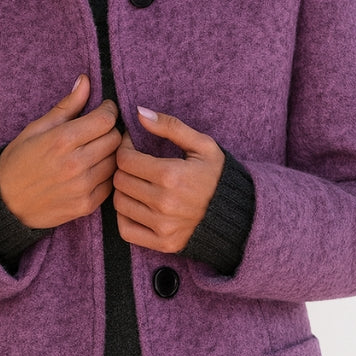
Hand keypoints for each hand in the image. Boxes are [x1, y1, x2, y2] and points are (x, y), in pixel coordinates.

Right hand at [0, 75, 120, 228]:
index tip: (103, 110)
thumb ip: (66, 106)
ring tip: (95, 151)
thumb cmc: (18, 161)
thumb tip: (86, 81)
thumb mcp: (36, 129)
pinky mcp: (86, 205)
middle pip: (115, 139)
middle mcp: (75, 164)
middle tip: (99, 131)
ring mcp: (83, 187)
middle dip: (110, 131)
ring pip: (116, 162)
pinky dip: (105, 175)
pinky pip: (110, 184)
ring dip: (110, 154)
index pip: (106, 120)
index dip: (108, 111)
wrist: (5, 203)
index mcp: (62, 140)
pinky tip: (91, 171)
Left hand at [112, 107, 224, 252]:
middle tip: (134, 164)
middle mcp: (163, 202)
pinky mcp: (162, 243)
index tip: (132, 146)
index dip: (124, 148)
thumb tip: (138, 112)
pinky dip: (125, 217)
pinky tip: (136, 206)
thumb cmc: (217, 175)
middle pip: (120, 181)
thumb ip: (170, 126)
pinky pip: (126, 230)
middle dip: (123, 168)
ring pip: (119, 204)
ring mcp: (162, 226)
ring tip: (136, 183)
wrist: (236, 214)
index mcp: (171, 175)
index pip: (125, 159)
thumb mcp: (202, 145)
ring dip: (123, 191)